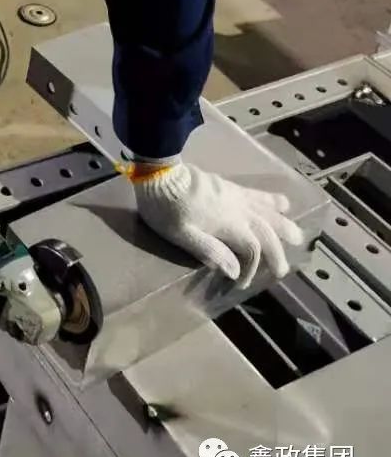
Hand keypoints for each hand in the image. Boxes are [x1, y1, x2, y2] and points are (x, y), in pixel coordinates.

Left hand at [132, 161, 303, 287]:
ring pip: (267, 209)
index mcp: (228, 223)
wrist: (159, 173)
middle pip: (267, 229)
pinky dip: (271, 200)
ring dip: (283, 224)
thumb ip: (210, 252)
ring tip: (297, 235)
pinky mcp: (228, 185)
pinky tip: (280, 202)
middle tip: (283, 269)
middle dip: (278, 250)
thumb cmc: (166, 208)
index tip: (242, 283)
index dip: (252, 269)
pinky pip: (257, 193)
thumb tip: (236, 271)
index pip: (252, 249)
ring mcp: (235, 194)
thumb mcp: (181, 235)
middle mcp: (237, 208)